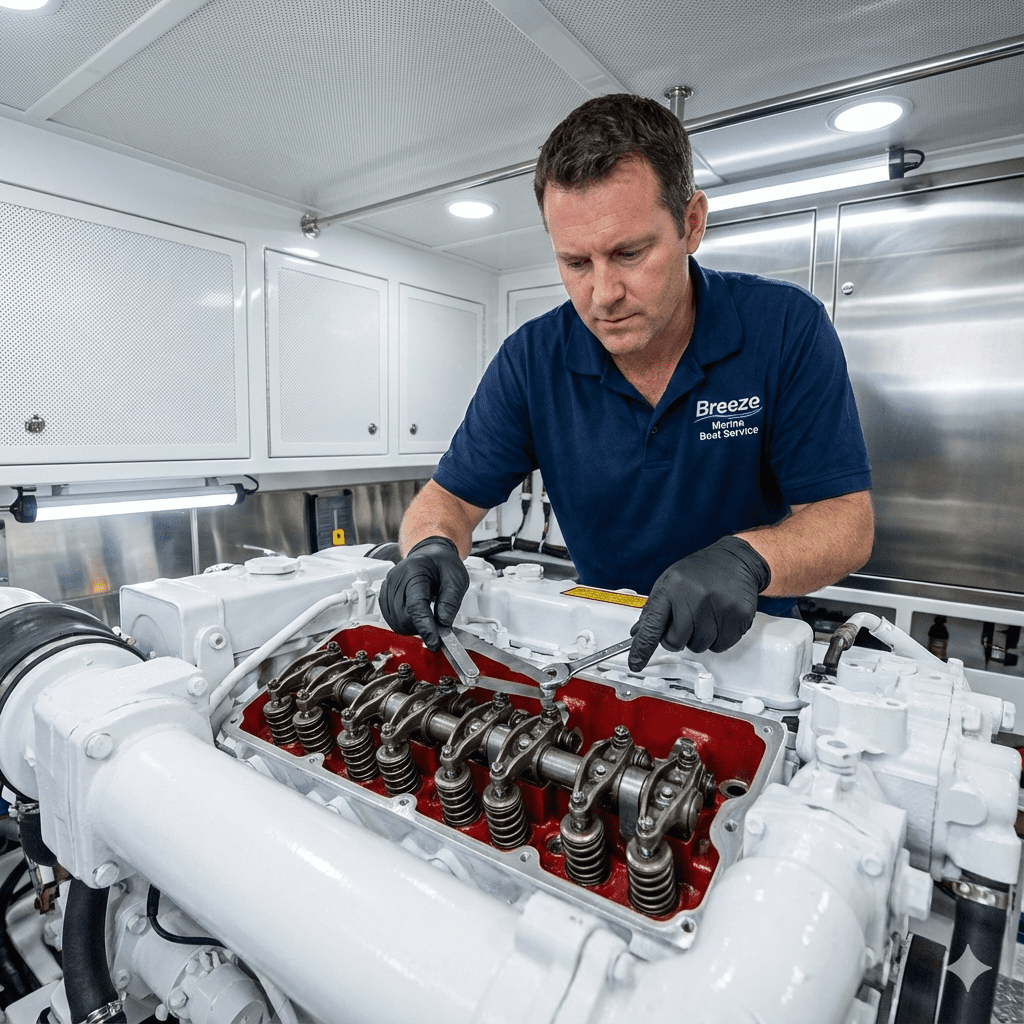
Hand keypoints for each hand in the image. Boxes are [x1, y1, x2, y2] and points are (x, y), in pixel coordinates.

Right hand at [378, 536, 469, 650]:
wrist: (429, 553)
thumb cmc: (442, 562)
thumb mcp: (457, 578)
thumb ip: (451, 602)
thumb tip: (443, 625)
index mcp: (414, 571)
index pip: (416, 606)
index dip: (425, 627)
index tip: (434, 642)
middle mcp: (396, 578)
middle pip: (402, 617)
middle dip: (420, 628)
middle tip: (437, 627)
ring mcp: (387, 587)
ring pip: (395, 621)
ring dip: (412, 627)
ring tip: (428, 619)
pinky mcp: (385, 595)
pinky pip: (391, 619)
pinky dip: (405, 624)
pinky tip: (416, 618)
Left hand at [628, 536, 770, 670]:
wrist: (736, 560)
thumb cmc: (700, 571)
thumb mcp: (670, 582)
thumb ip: (654, 608)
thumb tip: (638, 633)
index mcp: (672, 588)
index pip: (652, 625)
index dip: (642, 648)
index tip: (635, 663)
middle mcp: (695, 597)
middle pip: (677, 641)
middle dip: (678, 638)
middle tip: (686, 621)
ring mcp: (719, 607)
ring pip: (700, 646)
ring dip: (700, 638)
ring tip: (705, 615)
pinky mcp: (738, 616)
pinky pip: (721, 645)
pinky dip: (718, 638)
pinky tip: (719, 618)